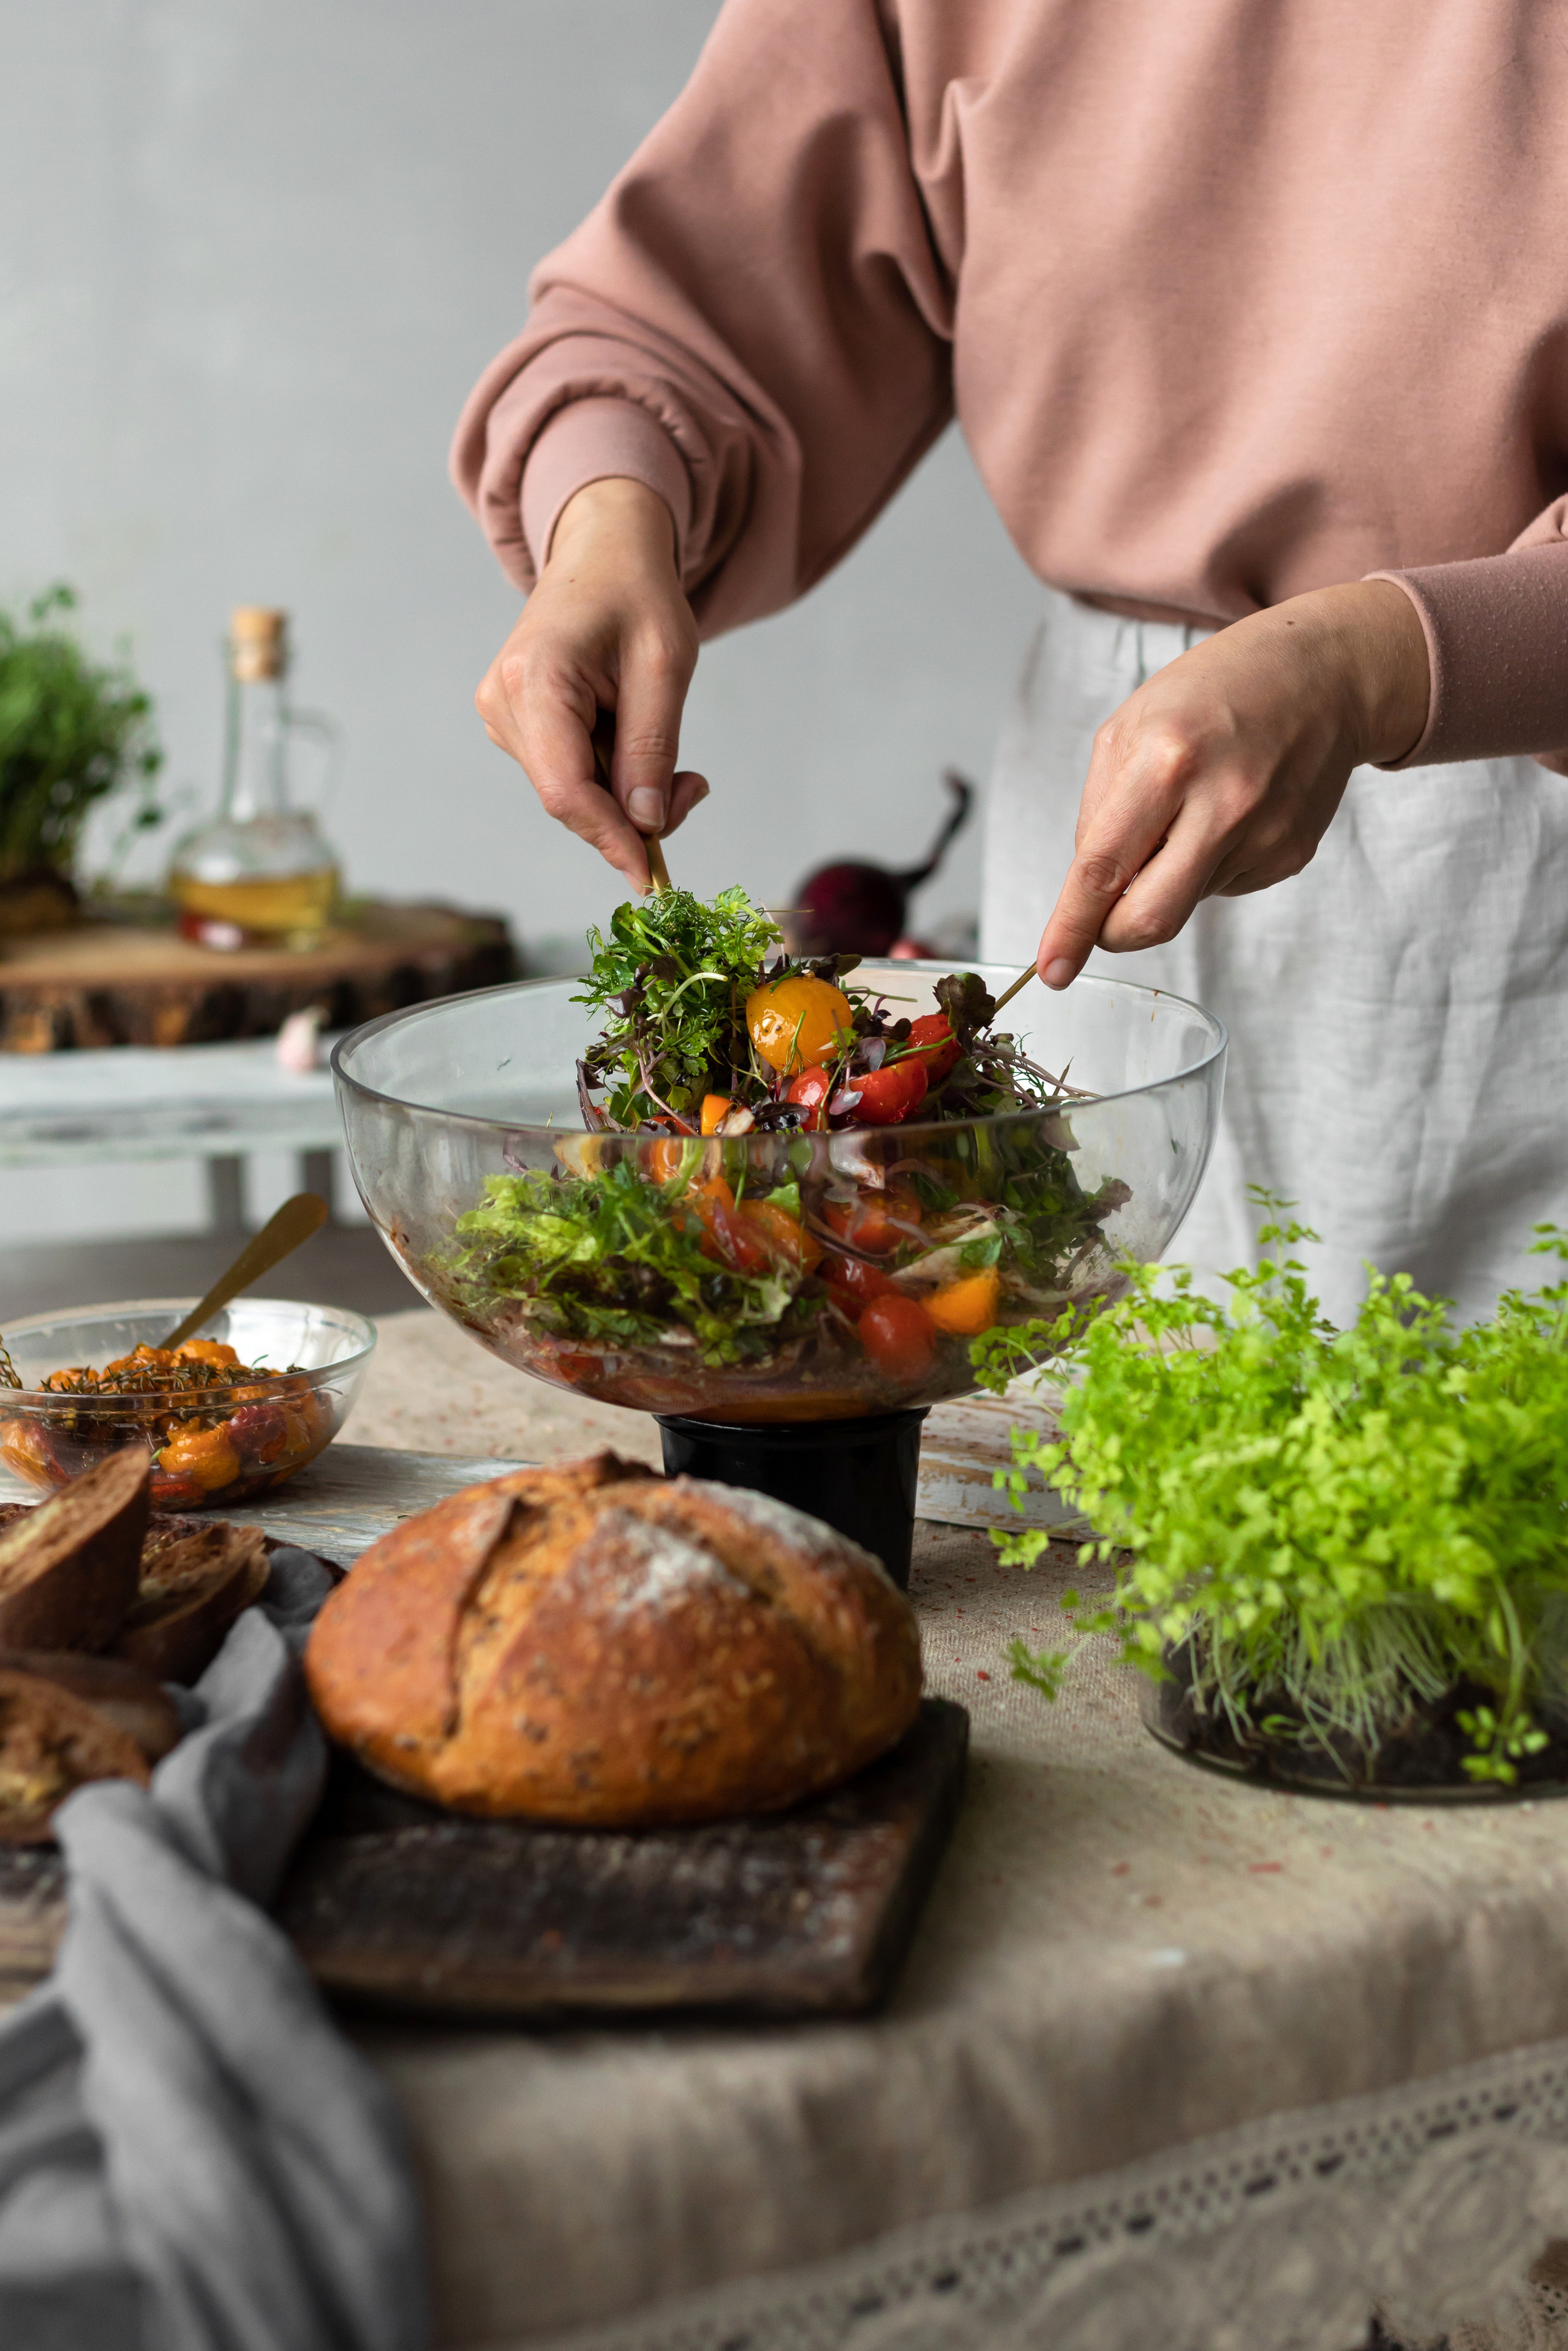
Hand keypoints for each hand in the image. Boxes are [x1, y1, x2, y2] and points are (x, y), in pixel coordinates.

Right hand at [474, 476, 708, 891]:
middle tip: (692, 787)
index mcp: (534, 680)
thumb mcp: (665, 666)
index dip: (610, 839)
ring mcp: (502, 713)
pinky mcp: (514, 721)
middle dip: (631, 815)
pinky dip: (608, 776)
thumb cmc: (637, 592)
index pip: (566, 790)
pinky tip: (631, 737)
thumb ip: (652, 747)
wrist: (602, 548)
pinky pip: (566, 773)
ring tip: (668, 753)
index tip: (652, 875)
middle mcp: (503, 701)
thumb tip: (646, 824)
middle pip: (567, 799)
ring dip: (623, 795)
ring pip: (568, 793)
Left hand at [1034, 580, 1430, 985]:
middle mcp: (1222, 803)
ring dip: (1164, 878)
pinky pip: (1222, 887)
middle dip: (1112, 932)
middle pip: (1151, 918)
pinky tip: (1224, 814)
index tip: (1052, 970)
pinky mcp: (1290, 856)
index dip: (1072, 927)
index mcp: (1166, 761)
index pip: (1103, 868)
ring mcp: (1264, 835)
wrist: (1321, 674)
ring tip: (1189, 809)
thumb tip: (1087, 894)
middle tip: (1101, 913)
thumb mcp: (1129, 729)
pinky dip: (1204, 865)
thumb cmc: (1213, 693)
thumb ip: (1098, 815)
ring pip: (1183, 903)